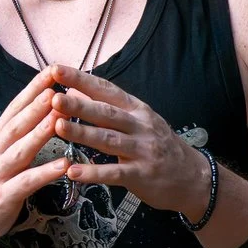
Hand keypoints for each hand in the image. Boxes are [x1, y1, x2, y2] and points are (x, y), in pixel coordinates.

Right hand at [0, 66, 74, 242]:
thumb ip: (16, 131)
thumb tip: (43, 105)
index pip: (15, 107)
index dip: (33, 89)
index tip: (51, 71)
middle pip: (17, 124)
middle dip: (36, 106)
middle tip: (56, 88)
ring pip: (21, 150)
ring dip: (40, 134)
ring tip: (59, 119)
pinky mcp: (5, 195)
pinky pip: (27, 182)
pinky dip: (45, 173)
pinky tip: (63, 165)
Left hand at [45, 65, 212, 218]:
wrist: (194, 177)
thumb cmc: (159, 146)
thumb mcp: (138, 120)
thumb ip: (107, 106)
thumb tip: (74, 88)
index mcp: (136, 110)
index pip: (106, 89)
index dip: (81, 79)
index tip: (56, 70)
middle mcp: (140, 126)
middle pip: (106, 113)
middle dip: (79, 105)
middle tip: (54, 98)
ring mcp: (142, 151)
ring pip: (108, 140)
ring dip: (82, 133)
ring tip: (58, 127)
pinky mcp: (141, 175)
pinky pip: (114, 173)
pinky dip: (93, 173)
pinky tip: (73, 171)